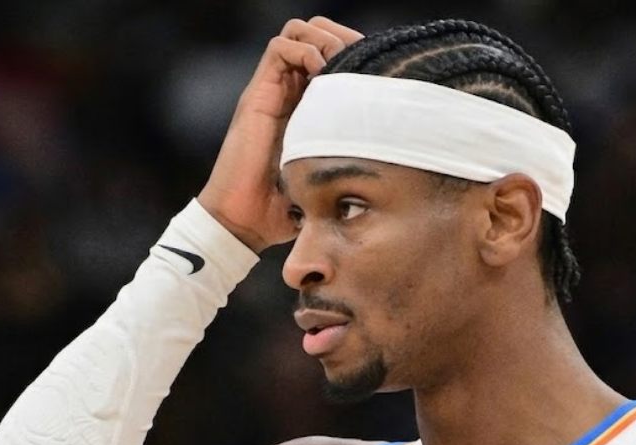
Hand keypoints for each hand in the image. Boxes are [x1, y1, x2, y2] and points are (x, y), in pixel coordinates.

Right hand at [197, 17, 363, 252]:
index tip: (379, 70)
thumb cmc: (284, 209)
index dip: (357, 52)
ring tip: (339, 65)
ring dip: (324, 38)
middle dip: (342, 36)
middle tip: (361, 62)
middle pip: (316, 32)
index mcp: (308, 106)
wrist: (244, 220)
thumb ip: (353, 166)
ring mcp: (272, 90)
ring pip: (298, 32)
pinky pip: (279, 48)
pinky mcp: (257, 95)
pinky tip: (321, 75)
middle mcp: (289, 91)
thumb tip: (391, 172)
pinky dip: (304, 50)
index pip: (332, 54)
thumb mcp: (330, 179)